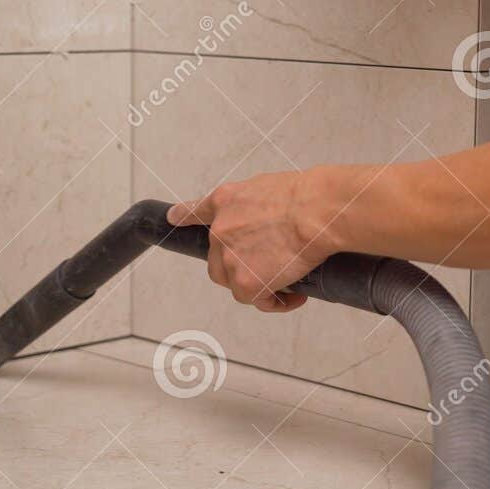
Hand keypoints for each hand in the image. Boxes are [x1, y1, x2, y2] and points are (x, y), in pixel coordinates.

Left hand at [168, 172, 333, 312]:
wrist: (315, 212)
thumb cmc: (307, 196)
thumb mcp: (271, 187)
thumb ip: (256, 205)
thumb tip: (267, 220)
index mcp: (226, 201)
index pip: (196, 211)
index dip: (184, 216)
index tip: (174, 218)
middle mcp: (220, 230)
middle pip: (217, 261)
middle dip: (239, 268)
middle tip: (268, 266)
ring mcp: (229, 258)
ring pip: (235, 283)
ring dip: (258, 285)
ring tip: (286, 281)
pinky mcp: (246, 283)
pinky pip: (257, 300)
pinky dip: (276, 301)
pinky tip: (294, 296)